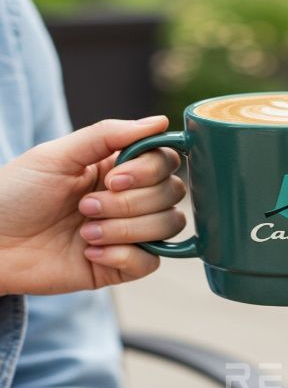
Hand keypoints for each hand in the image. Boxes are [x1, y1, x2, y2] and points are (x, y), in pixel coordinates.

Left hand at [0, 117, 185, 294]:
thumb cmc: (14, 195)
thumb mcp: (57, 155)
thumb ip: (108, 134)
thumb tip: (160, 121)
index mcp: (119, 168)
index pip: (166, 162)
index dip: (149, 171)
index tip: (113, 178)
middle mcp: (131, 198)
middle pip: (171, 194)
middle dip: (128, 203)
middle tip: (85, 207)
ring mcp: (129, 233)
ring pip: (167, 226)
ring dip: (124, 229)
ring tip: (84, 232)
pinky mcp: (121, 266)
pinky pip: (150, 262)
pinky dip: (122, 256)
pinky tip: (89, 252)